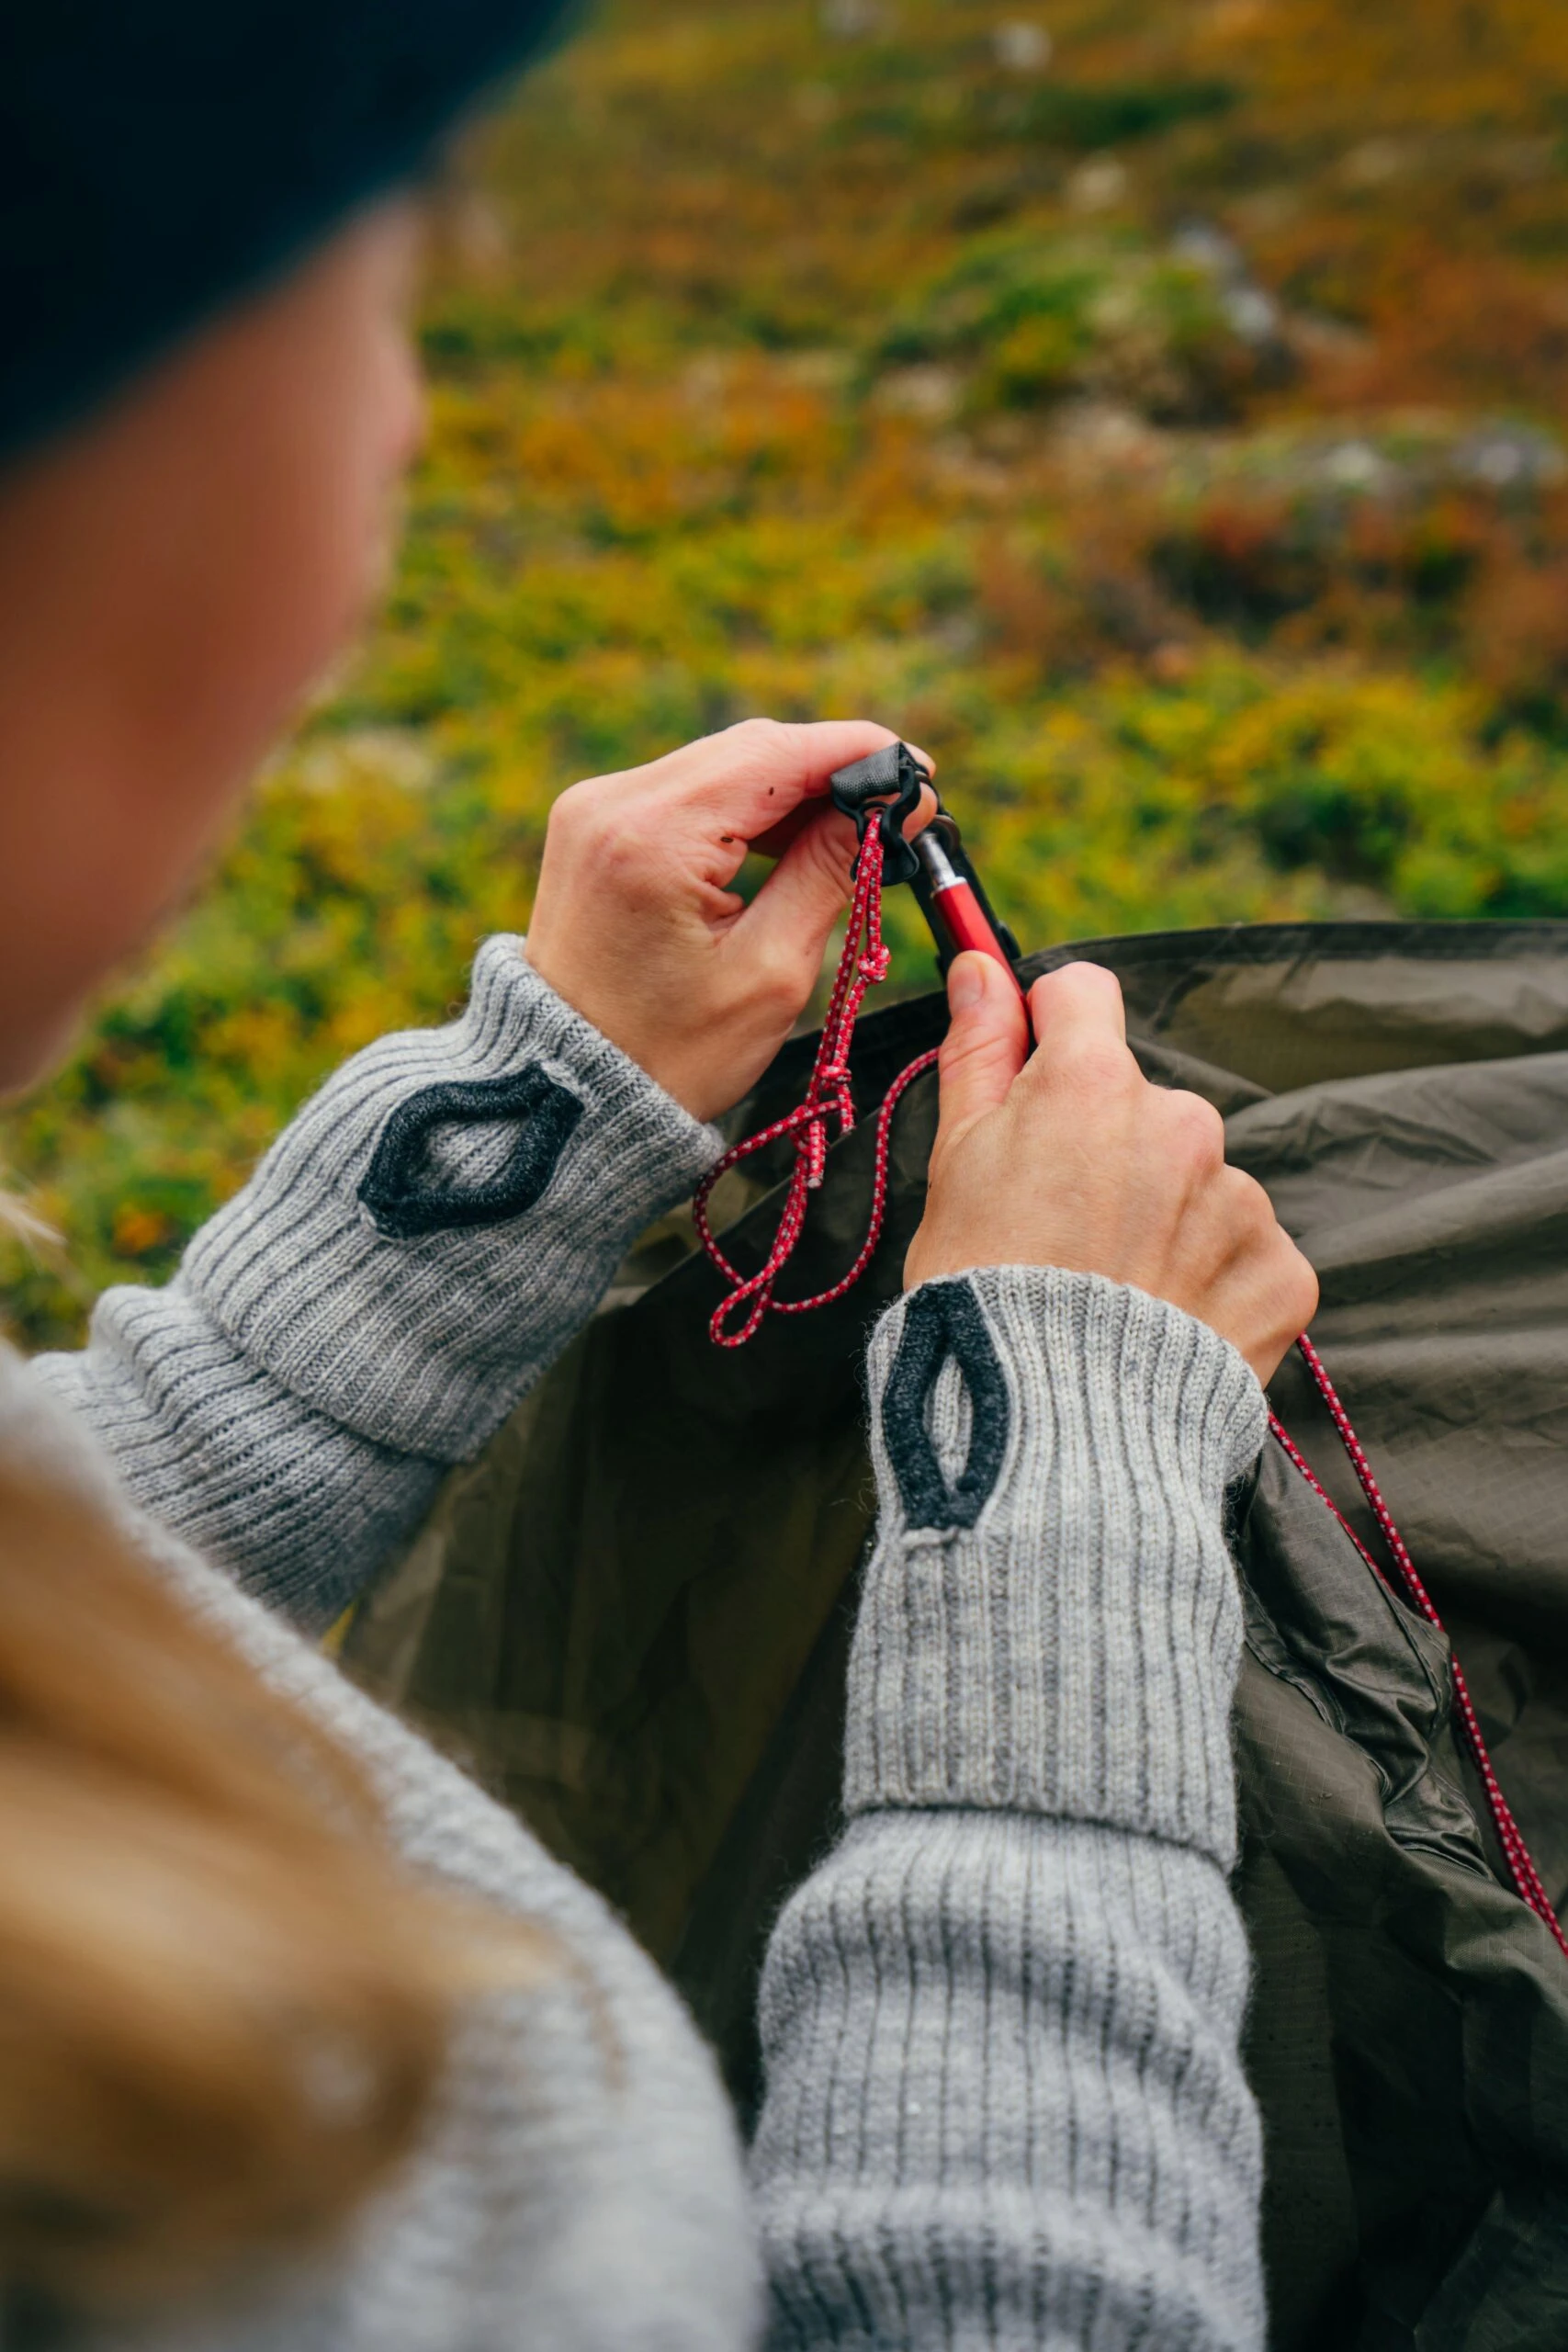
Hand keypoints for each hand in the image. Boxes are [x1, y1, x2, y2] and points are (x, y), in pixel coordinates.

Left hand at [525, 718, 934, 1122]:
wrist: (566, 1092)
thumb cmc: (670, 1056)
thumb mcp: (771, 971)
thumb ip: (830, 870)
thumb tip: (892, 805)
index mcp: (653, 838)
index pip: (775, 756)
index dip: (857, 753)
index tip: (919, 772)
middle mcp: (612, 803)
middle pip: (748, 751)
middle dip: (829, 771)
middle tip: (900, 810)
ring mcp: (594, 809)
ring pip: (721, 766)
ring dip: (791, 791)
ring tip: (854, 836)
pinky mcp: (594, 826)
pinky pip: (688, 793)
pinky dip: (744, 810)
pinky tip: (791, 842)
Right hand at [905, 952, 1317, 1382]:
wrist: (1055, 1432)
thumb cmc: (983, 1295)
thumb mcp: (955, 1167)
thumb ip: (978, 1054)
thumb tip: (979, 967)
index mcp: (1093, 1084)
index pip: (1084, 996)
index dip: (1053, 1032)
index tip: (1033, 1079)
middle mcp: (1182, 1123)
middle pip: (1144, 1102)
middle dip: (1110, 1147)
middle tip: (1062, 1230)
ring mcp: (1240, 1199)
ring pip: (1199, 1181)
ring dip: (1166, 1217)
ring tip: (1114, 1291)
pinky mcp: (1282, 1271)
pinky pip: (1246, 1251)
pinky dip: (1212, 1280)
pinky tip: (1163, 1321)